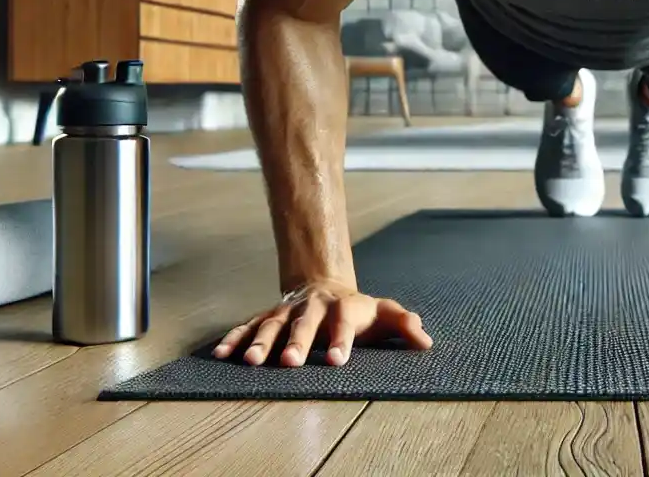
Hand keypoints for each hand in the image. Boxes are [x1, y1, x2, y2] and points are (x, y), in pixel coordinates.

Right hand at [212, 278, 432, 366]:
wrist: (324, 285)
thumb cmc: (359, 310)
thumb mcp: (384, 313)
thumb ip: (404, 324)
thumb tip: (426, 341)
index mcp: (343, 308)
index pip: (344, 324)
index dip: (341, 341)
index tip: (337, 361)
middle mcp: (313, 308)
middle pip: (305, 324)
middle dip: (297, 342)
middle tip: (291, 363)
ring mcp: (288, 311)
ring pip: (272, 325)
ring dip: (262, 342)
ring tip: (253, 362)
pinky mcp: (267, 317)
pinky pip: (248, 326)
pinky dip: (234, 339)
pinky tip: (222, 354)